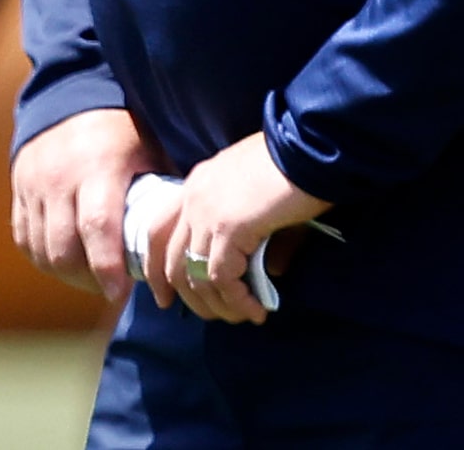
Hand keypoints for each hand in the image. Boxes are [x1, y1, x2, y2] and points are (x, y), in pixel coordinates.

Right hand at [10, 107, 159, 300]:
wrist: (70, 98)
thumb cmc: (122, 134)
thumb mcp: (148, 153)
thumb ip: (159, 197)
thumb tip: (178, 245)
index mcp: (99, 165)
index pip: (97, 226)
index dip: (107, 267)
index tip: (119, 293)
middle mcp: (60, 176)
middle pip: (64, 249)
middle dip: (87, 279)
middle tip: (110, 287)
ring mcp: (33, 184)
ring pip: (42, 251)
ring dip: (67, 274)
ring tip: (92, 276)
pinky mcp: (18, 190)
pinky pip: (25, 240)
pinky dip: (45, 259)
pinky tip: (68, 260)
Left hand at [154, 132, 326, 325]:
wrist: (307, 147)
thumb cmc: (291, 166)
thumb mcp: (255, 195)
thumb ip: (245, 229)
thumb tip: (259, 271)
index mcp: (196, 184)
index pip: (157, 231)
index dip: (156, 268)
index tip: (165, 298)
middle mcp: (192, 197)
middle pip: (170, 260)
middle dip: (189, 297)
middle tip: (213, 316)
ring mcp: (206, 212)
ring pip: (195, 276)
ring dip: (219, 305)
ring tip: (244, 316)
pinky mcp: (227, 228)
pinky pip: (222, 279)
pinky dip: (238, 301)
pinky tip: (257, 310)